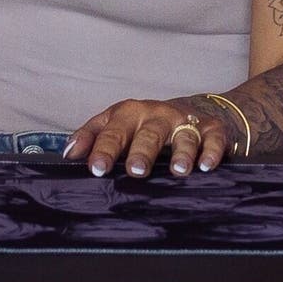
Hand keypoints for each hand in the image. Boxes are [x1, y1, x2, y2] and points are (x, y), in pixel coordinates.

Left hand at [68, 95, 236, 176]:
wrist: (192, 111)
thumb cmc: (145, 124)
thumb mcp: (116, 125)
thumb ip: (92, 137)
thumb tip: (69, 153)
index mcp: (128, 114)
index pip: (112, 131)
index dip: (104, 149)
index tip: (96, 168)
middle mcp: (156, 115)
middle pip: (148, 132)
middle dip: (141, 151)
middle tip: (136, 170)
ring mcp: (185, 121)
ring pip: (183, 135)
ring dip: (181, 152)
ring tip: (178, 170)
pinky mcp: (212, 129)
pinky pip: (213, 138)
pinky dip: (211, 151)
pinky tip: (206, 165)